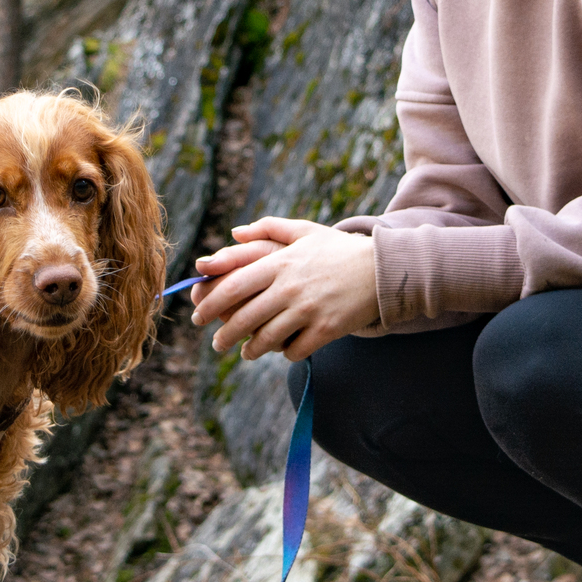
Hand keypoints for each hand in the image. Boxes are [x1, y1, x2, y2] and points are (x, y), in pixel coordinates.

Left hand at [187, 218, 377, 361]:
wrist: (383, 269)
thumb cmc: (339, 249)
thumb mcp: (304, 230)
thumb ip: (267, 228)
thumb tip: (234, 233)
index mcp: (279, 263)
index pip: (233, 286)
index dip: (210, 304)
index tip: (198, 315)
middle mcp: (289, 287)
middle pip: (244, 318)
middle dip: (224, 336)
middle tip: (217, 344)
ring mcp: (308, 310)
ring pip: (266, 339)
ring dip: (251, 350)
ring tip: (246, 352)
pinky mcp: (326, 329)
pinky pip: (294, 350)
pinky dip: (285, 353)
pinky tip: (281, 351)